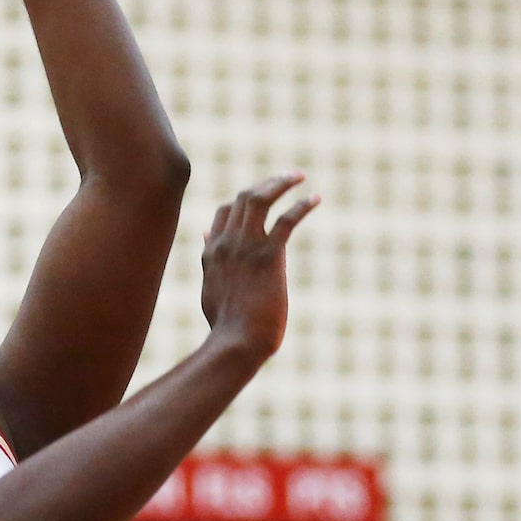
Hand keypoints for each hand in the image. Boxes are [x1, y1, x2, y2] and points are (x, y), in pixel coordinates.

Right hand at [199, 173, 319, 361]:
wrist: (236, 344)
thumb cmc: (227, 327)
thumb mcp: (210, 289)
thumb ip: (209, 261)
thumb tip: (206, 236)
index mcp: (212, 253)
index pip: (224, 213)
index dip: (244, 201)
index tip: (264, 198)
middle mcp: (226, 244)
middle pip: (242, 198)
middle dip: (266, 183)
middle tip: (287, 178)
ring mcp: (246, 248)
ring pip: (259, 199)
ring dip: (280, 182)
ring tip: (299, 176)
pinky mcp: (269, 256)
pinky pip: (286, 220)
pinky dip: (301, 205)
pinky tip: (315, 199)